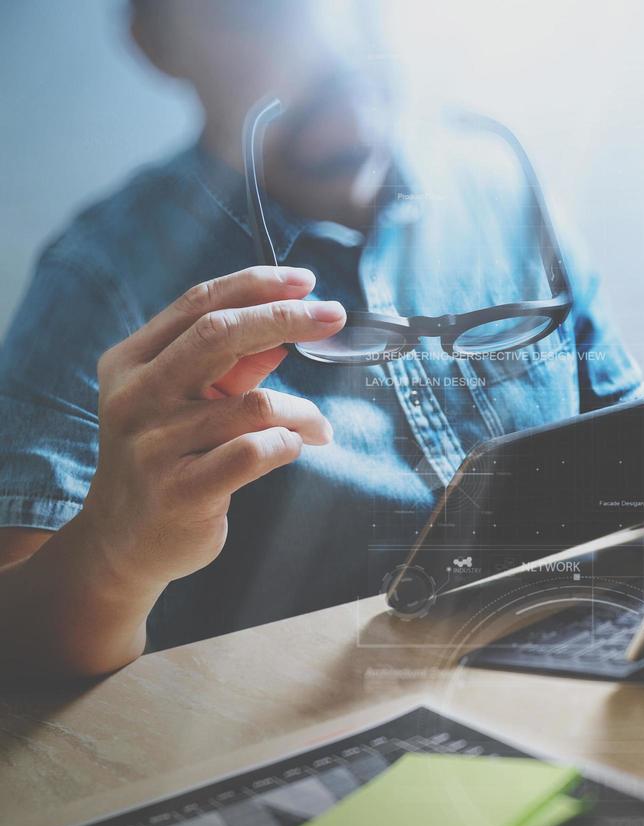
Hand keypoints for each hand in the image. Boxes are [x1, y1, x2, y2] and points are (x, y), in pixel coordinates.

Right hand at [78, 266, 344, 590]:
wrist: (125, 541)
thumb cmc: (168, 458)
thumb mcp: (187, 401)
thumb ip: (232, 365)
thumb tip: (287, 330)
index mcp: (132, 362)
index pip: (199, 304)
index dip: (257, 286)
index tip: (307, 281)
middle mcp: (137, 396)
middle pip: (220, 335)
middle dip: (285, 318)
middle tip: (334, 316)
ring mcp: (155, 444)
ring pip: (254, 403)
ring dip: (302, 410)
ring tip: (319, 426)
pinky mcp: (182, 490)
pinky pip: (255, 451)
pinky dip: (290, 443)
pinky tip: (298, 448)